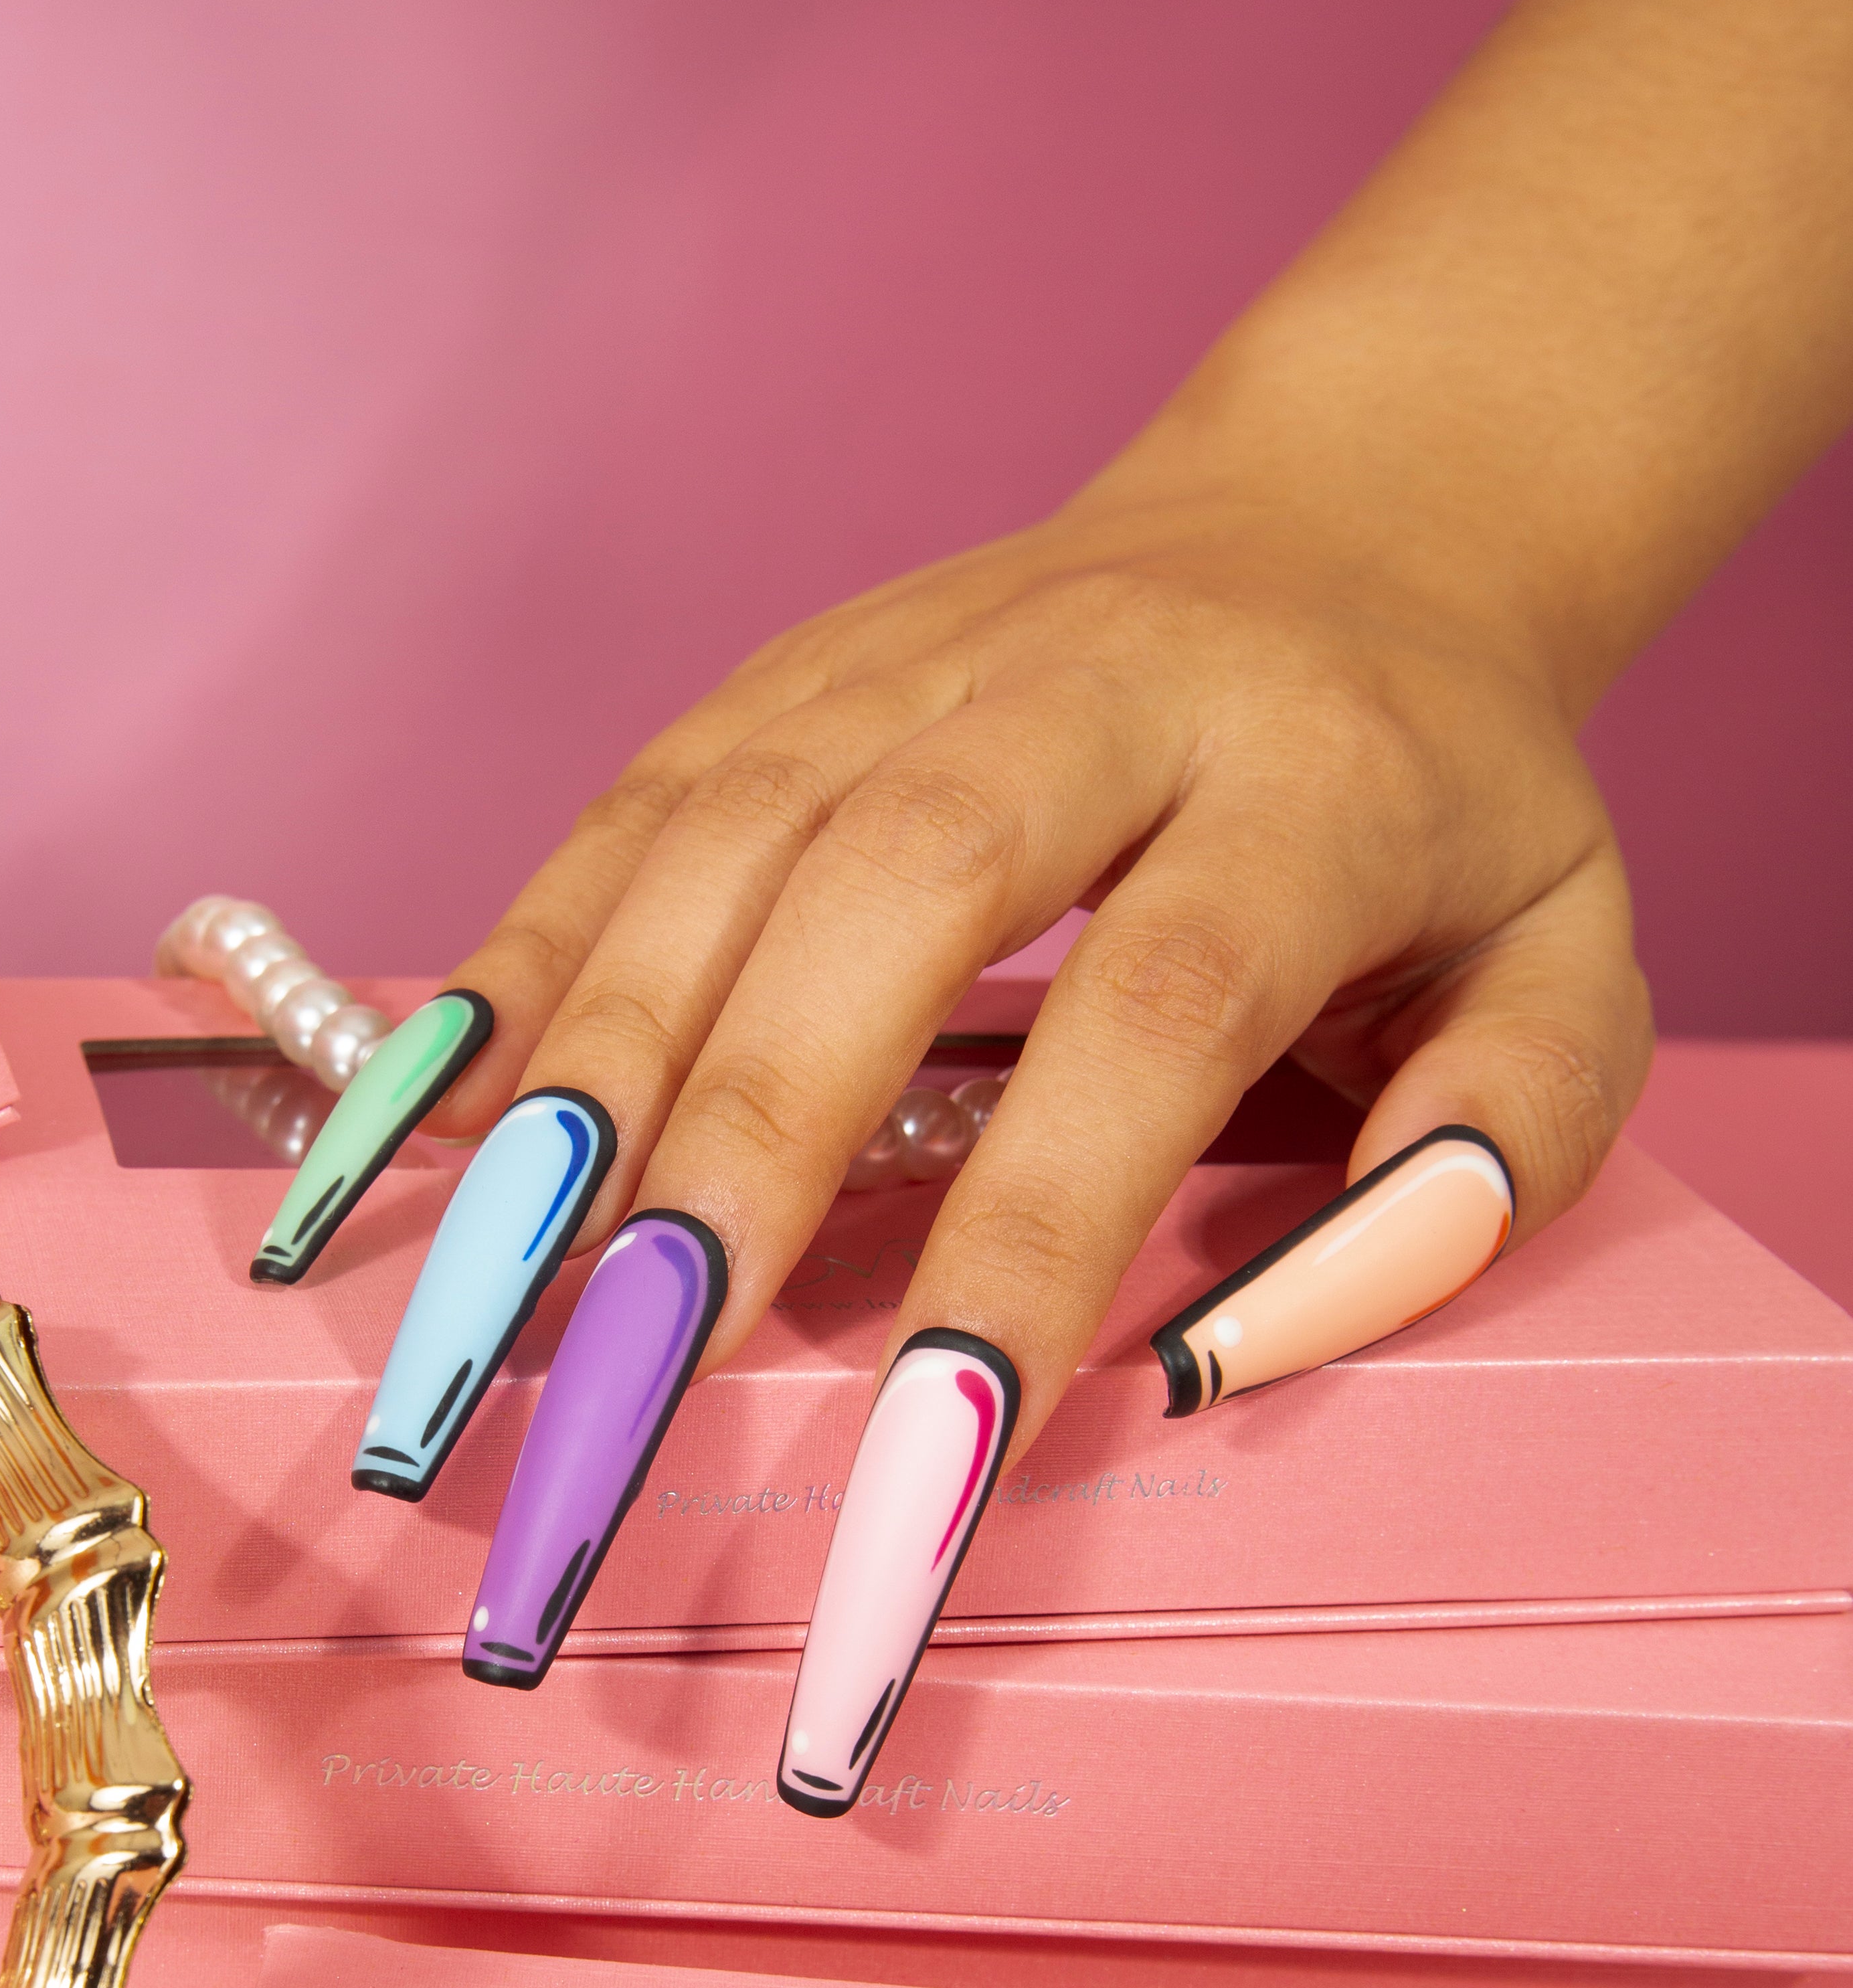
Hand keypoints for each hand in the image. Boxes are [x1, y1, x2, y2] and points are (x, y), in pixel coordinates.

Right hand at [436, 457, 1650, 1447]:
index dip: (1032, 1239)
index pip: (1162, 1008)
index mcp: (1311, 772)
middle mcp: (1086, 685)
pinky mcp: (782, 675)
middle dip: (750, 1138)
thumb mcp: (1568, 979)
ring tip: (496, 1304)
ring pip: (715, 846)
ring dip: (590, 1083)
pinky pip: (616, 819)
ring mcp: (906, 659)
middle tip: (646, 1372)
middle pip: (887, 888)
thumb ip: (1471, 1169)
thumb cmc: (1447, 808)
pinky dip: (505, 980)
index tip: (933, 1464)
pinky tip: (420, 1140)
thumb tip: (1220, 1360)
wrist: (1344, 523)